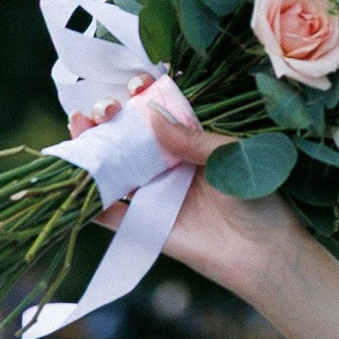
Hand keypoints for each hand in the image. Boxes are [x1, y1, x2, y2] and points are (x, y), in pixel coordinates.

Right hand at [96, 86, 306, 302]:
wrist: (264, 253)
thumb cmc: (257, 198)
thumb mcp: (231, 157)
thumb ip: (191, 139)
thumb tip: (151, 115)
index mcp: (192, 141)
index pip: (160, 111)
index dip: (143, 95)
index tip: (134, 84)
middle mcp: (169, 164)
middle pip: (129, 136)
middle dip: (109, 117)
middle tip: (101, 110)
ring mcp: (156, 194)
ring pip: (115, 168)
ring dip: (91, 149)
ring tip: (76, 130)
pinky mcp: (147, 226)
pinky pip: (113, 213)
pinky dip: (91, 201)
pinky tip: (74, 183)